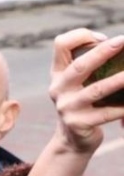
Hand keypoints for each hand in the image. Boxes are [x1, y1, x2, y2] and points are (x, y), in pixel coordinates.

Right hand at [48, 29, 123, 159]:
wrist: (73, 139)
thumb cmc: (83, 103)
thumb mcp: (76, 83)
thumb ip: (87, 64)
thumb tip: (117, 46)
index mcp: (58, 73)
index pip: (61, 44)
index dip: (81, 36)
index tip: (102, 38)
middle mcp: (58, 89)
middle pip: (79, 66)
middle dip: (102, 52)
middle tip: (122, 41)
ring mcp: (67, 107)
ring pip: (96, 90)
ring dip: (118, 81)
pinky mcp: (78, 124)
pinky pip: (106, 113)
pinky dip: (122, 108)